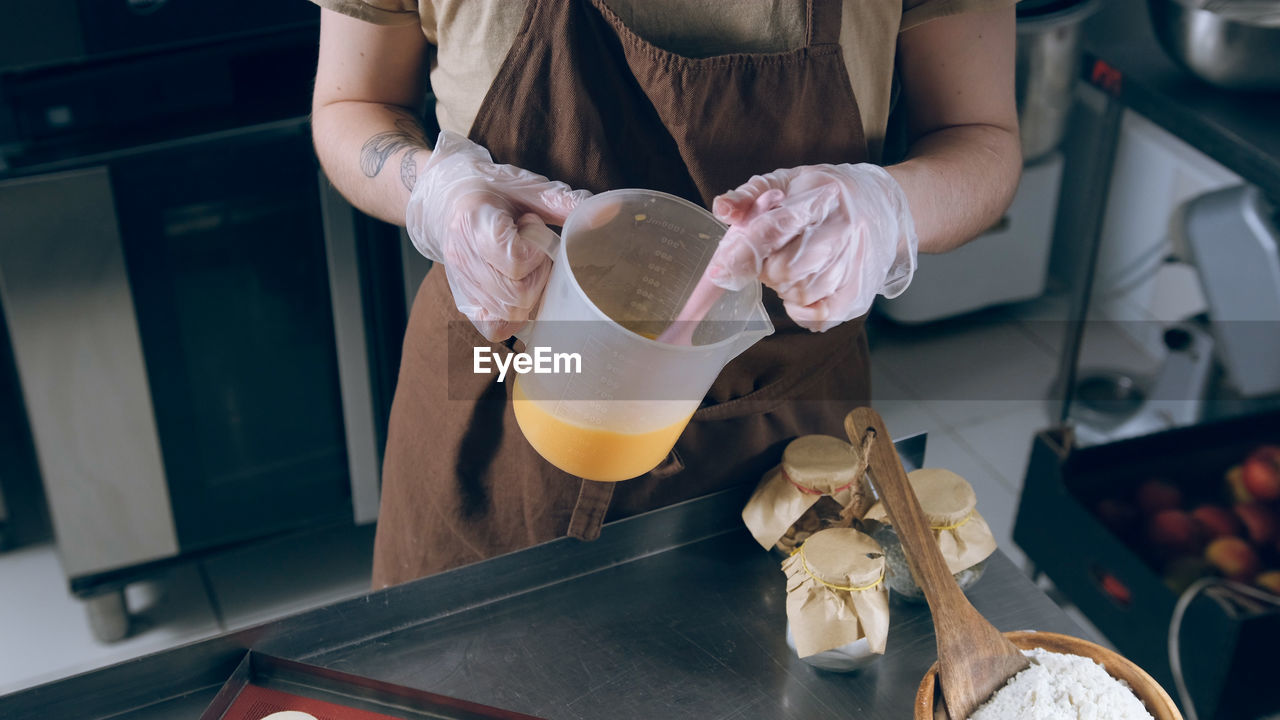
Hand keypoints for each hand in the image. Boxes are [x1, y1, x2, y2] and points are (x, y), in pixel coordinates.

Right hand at [406, 131, 590, 340]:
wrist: (448, 200)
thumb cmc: (492, 191)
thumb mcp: (526, 187)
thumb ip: (565, 202)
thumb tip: (613, 209)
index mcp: (474, 221)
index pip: (513, 258)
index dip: (534, 250)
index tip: (529, 226)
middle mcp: (462, 257)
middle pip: (517, 293)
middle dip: (537, 274)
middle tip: (530, 249)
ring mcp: (461, 284)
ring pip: (511, 313)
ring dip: (529, 293)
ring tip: (521, 266)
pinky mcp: (464, 303)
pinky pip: (495, 329)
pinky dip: (514, 317)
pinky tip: (517, 290)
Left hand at [706, 164, 918, 331]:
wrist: (882, 205)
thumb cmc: (825, 194)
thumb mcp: (789, 181)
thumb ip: (751, 194)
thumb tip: (721, 209)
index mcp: (821, 198)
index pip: (775, 228)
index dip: (743, 252)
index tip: (718, 271)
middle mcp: (844, 230)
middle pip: (786, 269)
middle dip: (766, 269)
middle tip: (770, 257)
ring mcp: (857, 263)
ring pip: (803, 293)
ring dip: (784, 288)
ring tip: (789, 269)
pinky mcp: (862, 291)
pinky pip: (822, 316)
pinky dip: (801, 311)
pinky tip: (798, 294)